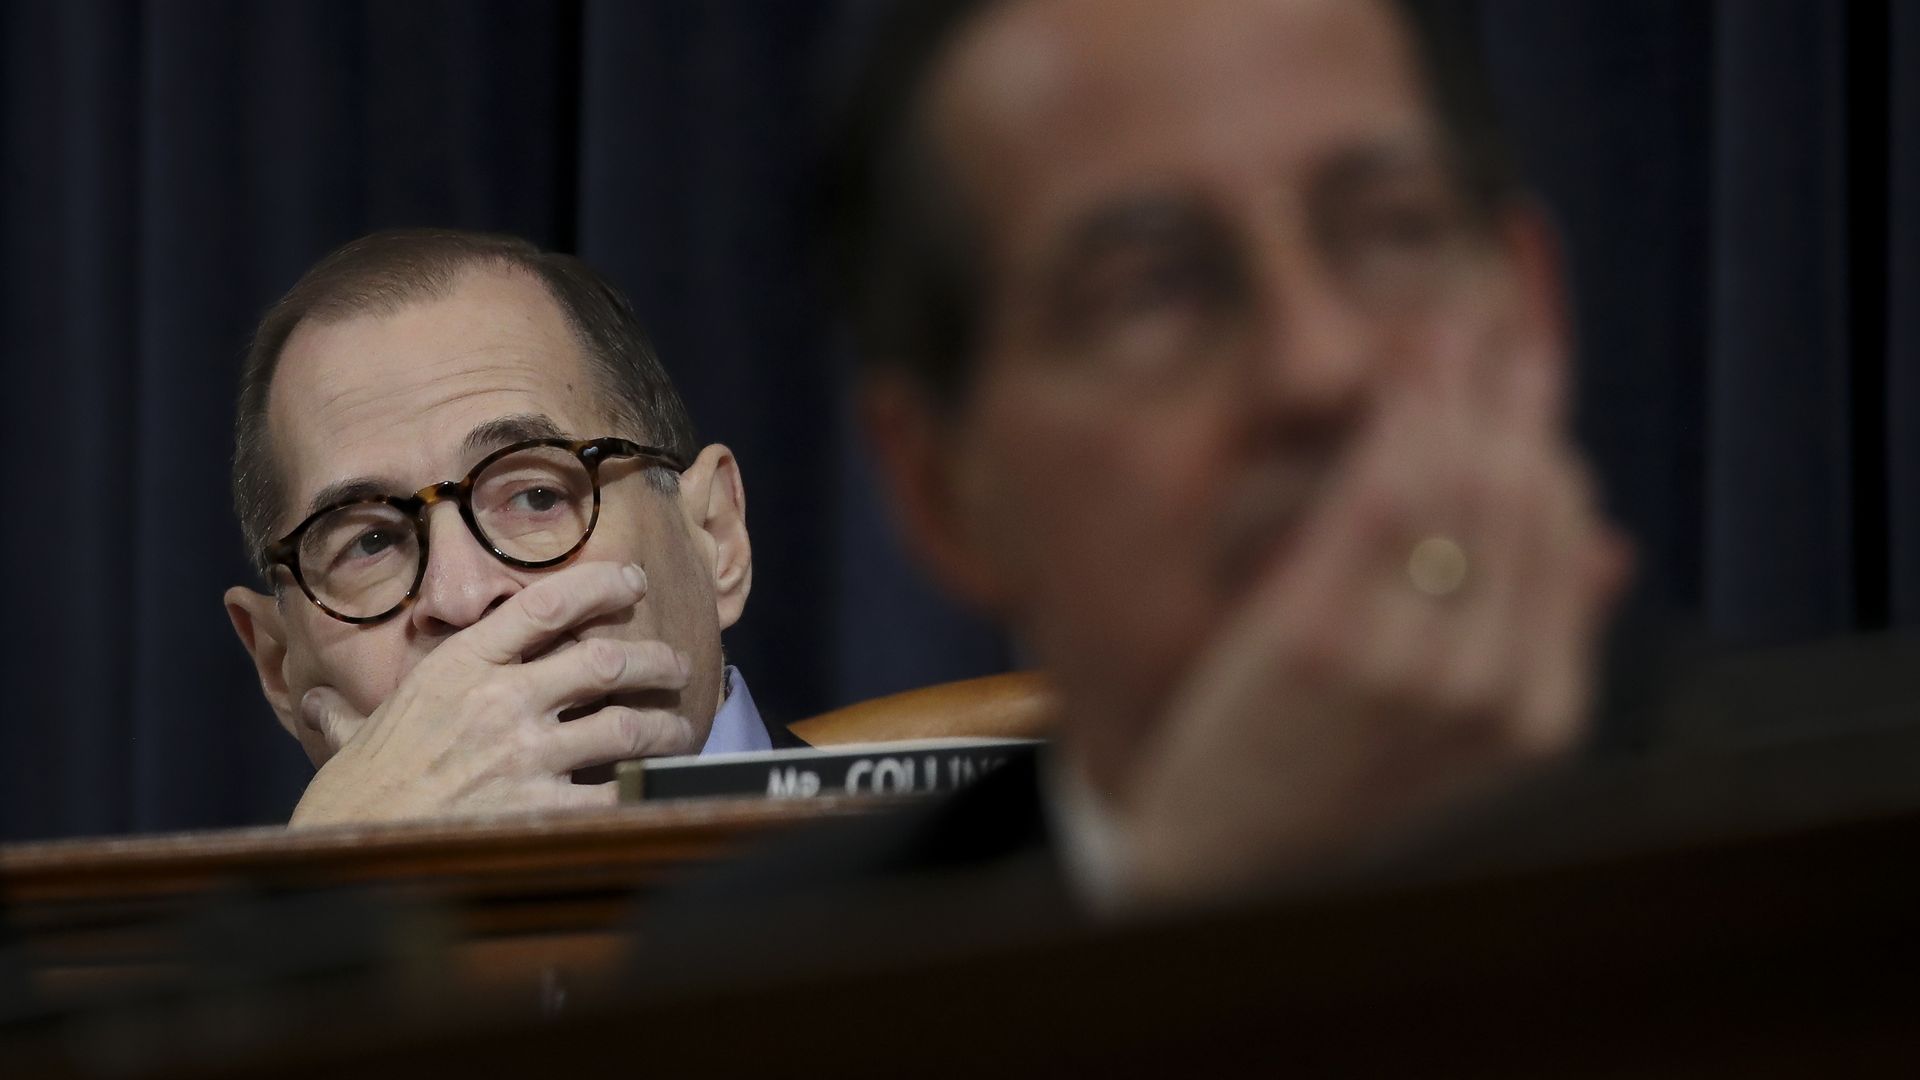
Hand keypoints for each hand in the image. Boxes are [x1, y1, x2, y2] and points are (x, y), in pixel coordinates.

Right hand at [288, 562, 696, 826]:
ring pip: (625, 724)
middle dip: (652, 659)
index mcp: (457, 668)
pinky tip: (660, 786)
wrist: (348, 859)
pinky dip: (646, 787)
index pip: (543, 604)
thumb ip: (349, 713)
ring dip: (663, 724)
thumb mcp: (355, 737)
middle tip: (673, 665)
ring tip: (680, 727)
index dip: (598, 584)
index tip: (631, 580)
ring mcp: (524, 756)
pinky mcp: (542, 810)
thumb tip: (313, 701)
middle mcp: (498, 701)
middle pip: (603, 660)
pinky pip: (617, 791)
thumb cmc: (352, 801)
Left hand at [1118, 342, 1629, 905]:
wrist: (1225, 865)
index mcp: (1536, 718)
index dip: (1549, 444)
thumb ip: (1533, 642)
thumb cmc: (1338, 782)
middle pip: (1518, 502)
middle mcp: (1484, 691)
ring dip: (1453, 395)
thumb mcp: (1457, 737)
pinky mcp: (1314, 637)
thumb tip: (1616, 548)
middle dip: (1511, 401)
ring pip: (1454, 489)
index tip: (1529, 376)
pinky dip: (1394, 425)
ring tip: (1440, 333)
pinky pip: (1375, 500)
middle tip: (1492, 327)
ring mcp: (1402, 665)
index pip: (1566, 541)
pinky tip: (1393, 382)